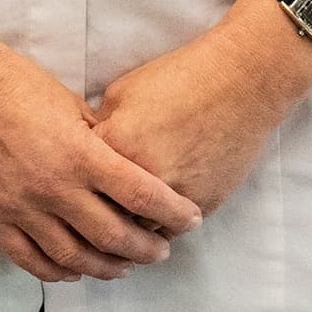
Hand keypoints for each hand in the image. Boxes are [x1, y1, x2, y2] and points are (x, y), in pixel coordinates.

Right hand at [0, 33, 201, 284]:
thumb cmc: (15, 81)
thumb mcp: (70, 103)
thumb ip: (101, 141)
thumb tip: (130, 167)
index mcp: (78, 153)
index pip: (141, 195)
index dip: (174, 211)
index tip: (191, 218)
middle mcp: (51, 186)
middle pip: (114, 236)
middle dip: (148, 249)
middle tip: (163, 248)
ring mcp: (19, 205)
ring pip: (74, 259)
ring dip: (107, 268)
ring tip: (125, 265)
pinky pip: (30, 259)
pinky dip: (57, 272)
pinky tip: (75, 270)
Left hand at [90, 0, 311, 220]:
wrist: (240, 84)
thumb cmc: (179, 79)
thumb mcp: (122, 93)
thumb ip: (101, 127)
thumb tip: (85, 152)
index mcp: (114, 144)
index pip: (78, 181)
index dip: (74, 184)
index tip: (71, 190)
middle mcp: (141, 176)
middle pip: (103, 215)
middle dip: (93, 218)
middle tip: (89, 219)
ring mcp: (173, 195)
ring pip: (136, 232)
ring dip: (127, 231)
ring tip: (118, 227)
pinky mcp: (201, 204)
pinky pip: (168, 230)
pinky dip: (158, 227)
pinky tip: (150, 218)